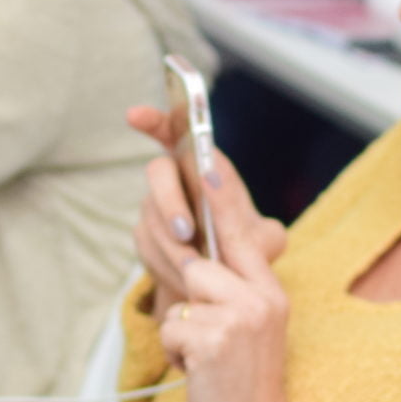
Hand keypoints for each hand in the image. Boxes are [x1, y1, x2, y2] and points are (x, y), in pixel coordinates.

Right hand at [124, 104, 284, 317]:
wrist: (229, 285)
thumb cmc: (246, 251)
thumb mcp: (265, 242)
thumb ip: (262, 231)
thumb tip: (246, 221)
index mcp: (204, 166)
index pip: (172, 130)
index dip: (152, 120)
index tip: (135, 116)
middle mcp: (176, 181)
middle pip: (158, 173)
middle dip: (170, 201)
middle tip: (187, 231)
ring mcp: (156, 209)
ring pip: (151, 218)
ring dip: (171, 245)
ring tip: (195, 270)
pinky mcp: (146, 238)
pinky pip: (147, 247)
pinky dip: (166, 266)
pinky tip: (185, 281)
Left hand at [153, 147, 299, 401]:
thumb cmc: (239, 386)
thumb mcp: (245, 330)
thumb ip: (230, 289)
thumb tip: (192, 256)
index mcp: (269, 290)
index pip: (242, 229)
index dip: (221, 193)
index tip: (205, 158)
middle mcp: (262, 296)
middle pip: (198, 258)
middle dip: (183, 282)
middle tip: (196, 321)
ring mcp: (241, 316)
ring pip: (182, 293)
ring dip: (182, 328)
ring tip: (205, 357)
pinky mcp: (216, 339)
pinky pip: (173, 326)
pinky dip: (176, 354)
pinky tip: (199, 374)